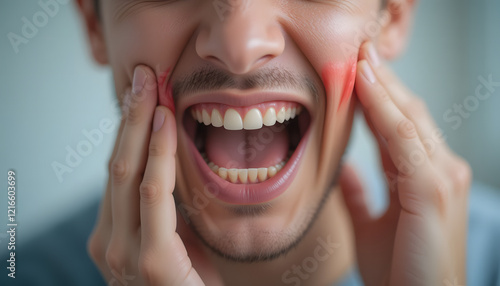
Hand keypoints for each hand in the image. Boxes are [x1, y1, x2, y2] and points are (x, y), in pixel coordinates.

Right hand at [87, 65, 212, 284]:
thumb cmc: (191, 280)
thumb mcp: (174, 236)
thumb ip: (164, 206)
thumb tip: (170, 161)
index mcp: (110, 233)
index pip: (118, 170)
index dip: (129, 129)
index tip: (142, 94)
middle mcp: (108, 239)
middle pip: (117, 163)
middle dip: (131, 116)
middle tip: (142, 75)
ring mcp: (122, 251)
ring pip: (128, 171)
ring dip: (141, 123)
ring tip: (152, 85)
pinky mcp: (149, 259)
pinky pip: (153, 193)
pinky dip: (159, 153)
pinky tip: (166, 122)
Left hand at [340, 42, 470, 285]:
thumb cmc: (400, 269)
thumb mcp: (371, 224)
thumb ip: (361, 193)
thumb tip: (345, 169)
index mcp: (423, 176)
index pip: (399, 125)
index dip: (378, 97)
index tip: (356, 72)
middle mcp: (438, 169)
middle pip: (407, 114)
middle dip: (383, 81)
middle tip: (360, 51)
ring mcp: (440, 176)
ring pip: (407, 119)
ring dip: (383, 86)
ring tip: (362, 57)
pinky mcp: (432, 189)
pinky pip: (403, 138)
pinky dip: (385, 109)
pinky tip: (366, 87)